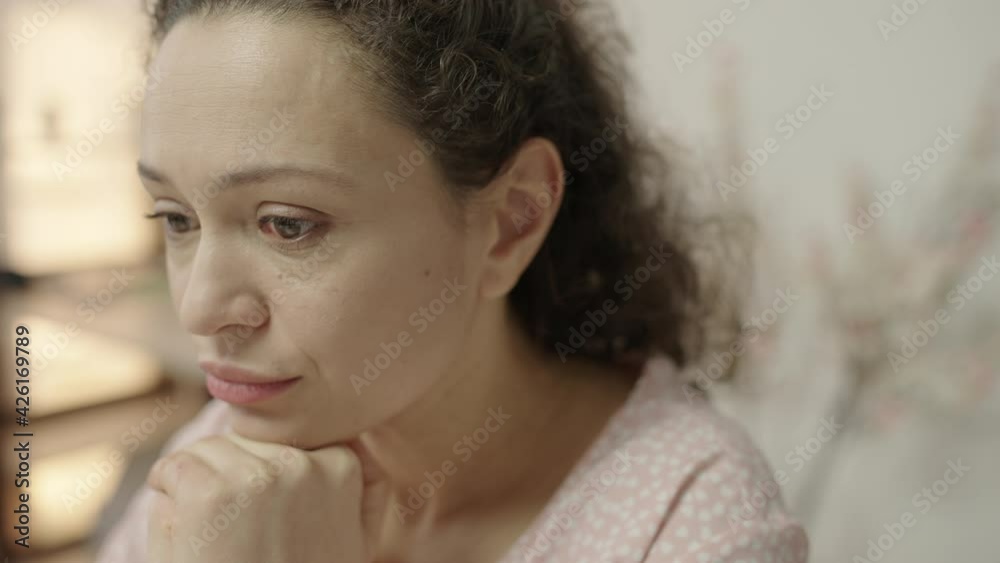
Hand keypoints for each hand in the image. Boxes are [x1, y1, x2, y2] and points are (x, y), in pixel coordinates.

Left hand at [147, 434, 386, 562]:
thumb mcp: (352, 536)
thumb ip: (356, 487)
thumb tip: (348, 449)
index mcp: (344, 465)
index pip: (288, 438)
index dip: (269, 478)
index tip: (273, 519)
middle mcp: (305, 462)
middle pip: (246, 439)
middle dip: (234, 474)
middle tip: (242, 534)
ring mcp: (259, 474)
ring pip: (208, 449)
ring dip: (200, 482)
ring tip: (218, 536)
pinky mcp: (211, 491)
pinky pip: (173, 468)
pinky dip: (166, 495)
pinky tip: (190, 532)